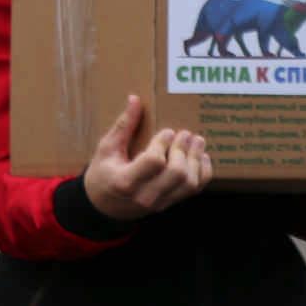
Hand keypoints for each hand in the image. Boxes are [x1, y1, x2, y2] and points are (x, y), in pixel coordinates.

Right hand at [83, 94, 211, 221]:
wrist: (103, 207)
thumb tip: (135, 99)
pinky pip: (193, 191)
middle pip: (177, 174)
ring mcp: (159, 203)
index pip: (154, 162)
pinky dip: (203, 173)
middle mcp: (145, 196)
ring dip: (196, 160)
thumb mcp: (106, 149)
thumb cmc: (103, 173)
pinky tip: (202, 158)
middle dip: (183, 150)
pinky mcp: (169, 204)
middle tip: (185, 134)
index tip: (167, 131)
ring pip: (189, 184)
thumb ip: (123, 125)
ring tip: (197, 142)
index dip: (164, 144)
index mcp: (125, 181)